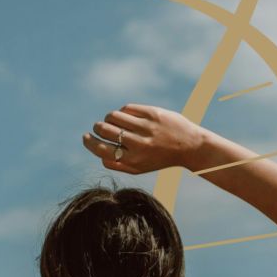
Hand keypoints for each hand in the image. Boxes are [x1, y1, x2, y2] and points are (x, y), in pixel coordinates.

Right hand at [83, 103, 205, 172]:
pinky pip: (127, 109)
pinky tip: (127, 116)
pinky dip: (123, 112)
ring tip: (112, 121)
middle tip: (99, 127)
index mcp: (133, 160)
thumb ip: (118, 165)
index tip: (86, 137)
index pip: (101, 150)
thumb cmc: (160, 158)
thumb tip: (99, 155)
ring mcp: (146, 127)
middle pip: (104, 130)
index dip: (90, 143)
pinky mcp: (152, 113)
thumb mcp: (140, 168)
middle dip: (97, 128)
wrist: (190, 146)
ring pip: (113, 116)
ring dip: (109, 118)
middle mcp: (139, 144)